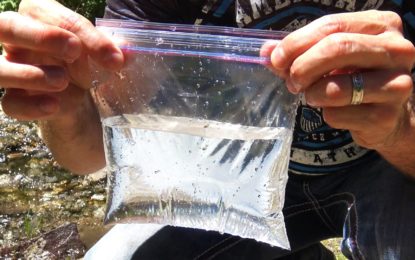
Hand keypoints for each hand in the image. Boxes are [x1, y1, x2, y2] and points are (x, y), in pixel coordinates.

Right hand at [0, 0, 123, 120]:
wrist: (83, 109)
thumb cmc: (91, 71)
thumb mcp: (105, 58)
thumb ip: (112, 51)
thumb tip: (128, 52)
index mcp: (43, 21)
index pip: (49, 13)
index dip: (81, 31)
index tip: (113, 57)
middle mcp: (21, 43)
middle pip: (7, 26)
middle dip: (40, 36)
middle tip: (74, 51)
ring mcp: (14, 72)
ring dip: (29, 73)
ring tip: (63, 81)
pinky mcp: (17, 101)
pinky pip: (10, 103)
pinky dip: (30, 106)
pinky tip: (54, 106)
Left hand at [266, 10, 414, 151]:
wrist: (387, 117)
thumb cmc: (356, 79)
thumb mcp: (332, 58)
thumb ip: (300, 52)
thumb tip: (266, 51)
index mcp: (382, 25)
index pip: (332, 25)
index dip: (297, 42)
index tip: (276, 59)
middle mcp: (397, 50)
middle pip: (337, 48)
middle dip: (302, 66)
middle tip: (291, 81)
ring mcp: (397, 84)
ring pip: (336, 87)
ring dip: (312, 93)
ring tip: (312, 95)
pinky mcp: (386, 116)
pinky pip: (338, 114)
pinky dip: (327, 114)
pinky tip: (336, 111)